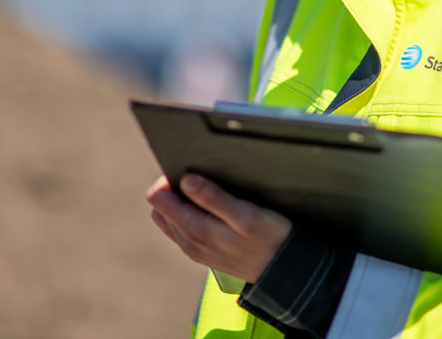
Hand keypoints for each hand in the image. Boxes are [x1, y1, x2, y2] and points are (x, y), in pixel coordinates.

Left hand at [146, 173, 291, 283]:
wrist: (282, 270)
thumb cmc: (269, 237)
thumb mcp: (246, 214)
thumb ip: (213, 197)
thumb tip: (186, 180)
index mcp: (195, 230)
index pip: (158, 199)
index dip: (169, 180)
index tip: (190, 171)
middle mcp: (188, 242)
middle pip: (161, 208)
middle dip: (173, 190)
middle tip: (201, 180)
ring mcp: (194, 249)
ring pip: (170, 219)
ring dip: (181, 203)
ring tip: (208, 194)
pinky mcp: (202, 252)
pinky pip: (182, 229)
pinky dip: (189, 215)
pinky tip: (212, 210)